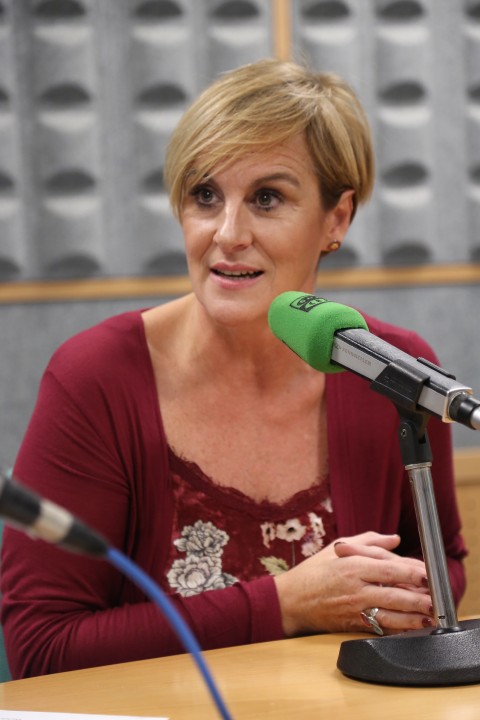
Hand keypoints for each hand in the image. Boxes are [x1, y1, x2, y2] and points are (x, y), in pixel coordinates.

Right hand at [273, 531, 432, 636]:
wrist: (291, 601)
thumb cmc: (313, 572)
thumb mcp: (337, 548)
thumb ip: (369, 541)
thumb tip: (394, 538)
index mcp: (352, 565)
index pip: (388, 569)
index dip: (410, 572)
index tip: (426, 573)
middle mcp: (355, 588)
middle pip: (393, 593)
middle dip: (417, 597)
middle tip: (434, 597)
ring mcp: (354, 609)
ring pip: (390, 615)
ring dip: (412, 617)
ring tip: (428, 615)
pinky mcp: (352, 625)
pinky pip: (379, 629)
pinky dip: (396, 629)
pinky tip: (409, 628)